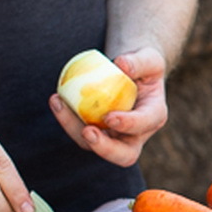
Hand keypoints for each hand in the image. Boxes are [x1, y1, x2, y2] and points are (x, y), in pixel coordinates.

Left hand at [48, 45, 167, 166]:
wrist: (131, 73)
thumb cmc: (142, 64)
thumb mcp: (149, 57)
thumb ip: (139, 61)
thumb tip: (120, 64)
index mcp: (154, 115)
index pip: (144, 124)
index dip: (129, 124)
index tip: (109, 116)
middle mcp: (137, 134)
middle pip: (125, 155)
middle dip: (105, 148)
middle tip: (87, 132)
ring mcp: (116, 137)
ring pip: (95, 145)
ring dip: (74, 129)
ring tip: (59, 103)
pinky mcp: (98, 133)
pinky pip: (80, 132)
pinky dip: (67, 119)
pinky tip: (57, 100)